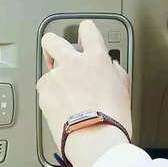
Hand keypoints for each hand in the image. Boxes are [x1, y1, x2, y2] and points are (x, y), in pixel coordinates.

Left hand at [37, 20, 131, 166]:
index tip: (83, 33)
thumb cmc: (112, 117)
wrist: (95, 138)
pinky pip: (44, 89)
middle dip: (52, 44)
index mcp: (96, 57)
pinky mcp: (43, 93)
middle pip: (51, 39)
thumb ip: (112, 68)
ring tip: (65, 93)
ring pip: (47, 69)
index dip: (85, 30)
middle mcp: (73, 62)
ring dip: (54, 77)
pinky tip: (61, 106)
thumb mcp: (123, 85)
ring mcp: (56, 77)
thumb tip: (107, 65)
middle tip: (57, 53)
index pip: (87, 29)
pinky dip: (50, 96)